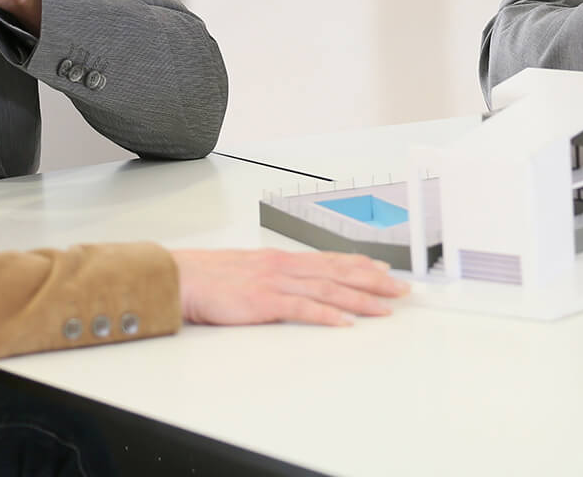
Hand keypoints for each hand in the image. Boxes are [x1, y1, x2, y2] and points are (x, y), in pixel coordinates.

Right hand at [172, 248, 410, 326]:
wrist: (181, 277)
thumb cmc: (210, 278)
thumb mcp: (248, 271)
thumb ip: (273, 277)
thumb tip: (294, 284)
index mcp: (281, 259)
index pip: (330, 259)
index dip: (361, 264)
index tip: (385, 269)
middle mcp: (284, 266)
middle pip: (339, 272)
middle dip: (374, 281)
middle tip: (401, 288)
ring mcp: (276, 283)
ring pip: (329, 288)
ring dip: (361, 298)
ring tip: (386, 306)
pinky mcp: (264, 302)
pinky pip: (303, 308)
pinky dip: (327, 315)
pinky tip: (346, 322)